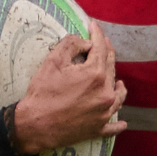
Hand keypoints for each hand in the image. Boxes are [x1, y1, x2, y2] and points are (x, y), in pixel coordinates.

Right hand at [6, 30, 128, 153]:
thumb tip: (86, 43)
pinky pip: (113, 126)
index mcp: (95, 74)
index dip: (97, 34)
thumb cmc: (42, 94)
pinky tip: (122, 122)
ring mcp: (104, 112)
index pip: (100, 48)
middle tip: (104, 44)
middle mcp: (105, 93)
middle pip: (111, 68)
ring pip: (118, 96)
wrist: (34, 126)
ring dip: (119, 87)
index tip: (94, 26)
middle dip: (107, 53)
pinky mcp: (98, 128)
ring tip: (120, 83)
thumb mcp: (52, 62)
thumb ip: (71, 44)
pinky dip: (118, 123)